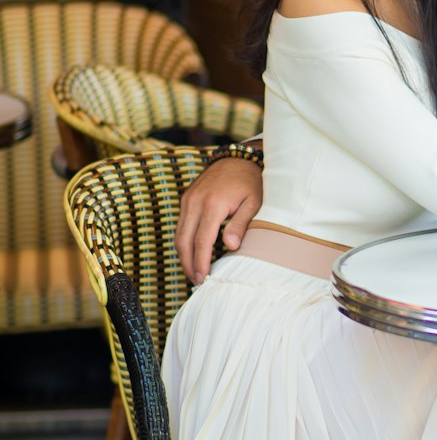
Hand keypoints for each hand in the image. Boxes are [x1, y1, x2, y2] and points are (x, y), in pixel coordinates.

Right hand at [176, 157, 263, 284]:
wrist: (238, 158)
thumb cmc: (250, 183)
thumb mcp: (253, 204)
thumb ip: (241, 225)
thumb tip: (230, 247)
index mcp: (212, 205)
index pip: (201, 241)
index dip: (200, 262)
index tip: (202, 278)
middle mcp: (195, 202)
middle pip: (184, 240)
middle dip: (188, 263)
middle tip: (196, 281)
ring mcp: (188, 199)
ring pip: (179, 234)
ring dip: (184, 254)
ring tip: (193, 271)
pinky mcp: (187, 198)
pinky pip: (181, 224)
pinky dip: (184, 241)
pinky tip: (193, 253)